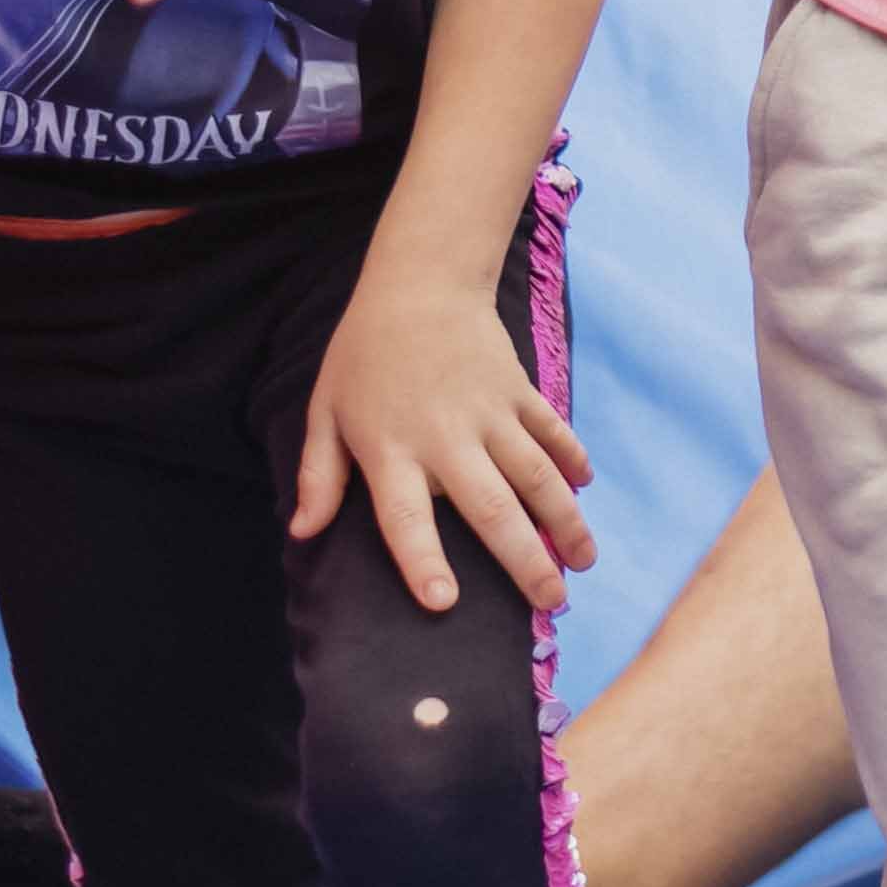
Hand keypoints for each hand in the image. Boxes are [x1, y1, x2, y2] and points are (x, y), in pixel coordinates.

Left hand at [296, 270, 597, 616]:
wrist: (419, 282)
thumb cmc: (363, 354)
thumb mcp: (325, 412)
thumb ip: (318, 475)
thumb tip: (302, 532)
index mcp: (391, 449)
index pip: (405, 517)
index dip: (422, 560)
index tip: (443, 602)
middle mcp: (445, 437)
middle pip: (491, 508)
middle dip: (525, 560)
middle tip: (552, 604)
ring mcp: (490, 413)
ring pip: (537, 476)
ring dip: (565, 522)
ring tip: (584, 563)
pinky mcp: (518, 391)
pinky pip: (552, 431)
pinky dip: (572, 460)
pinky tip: (585, 489)